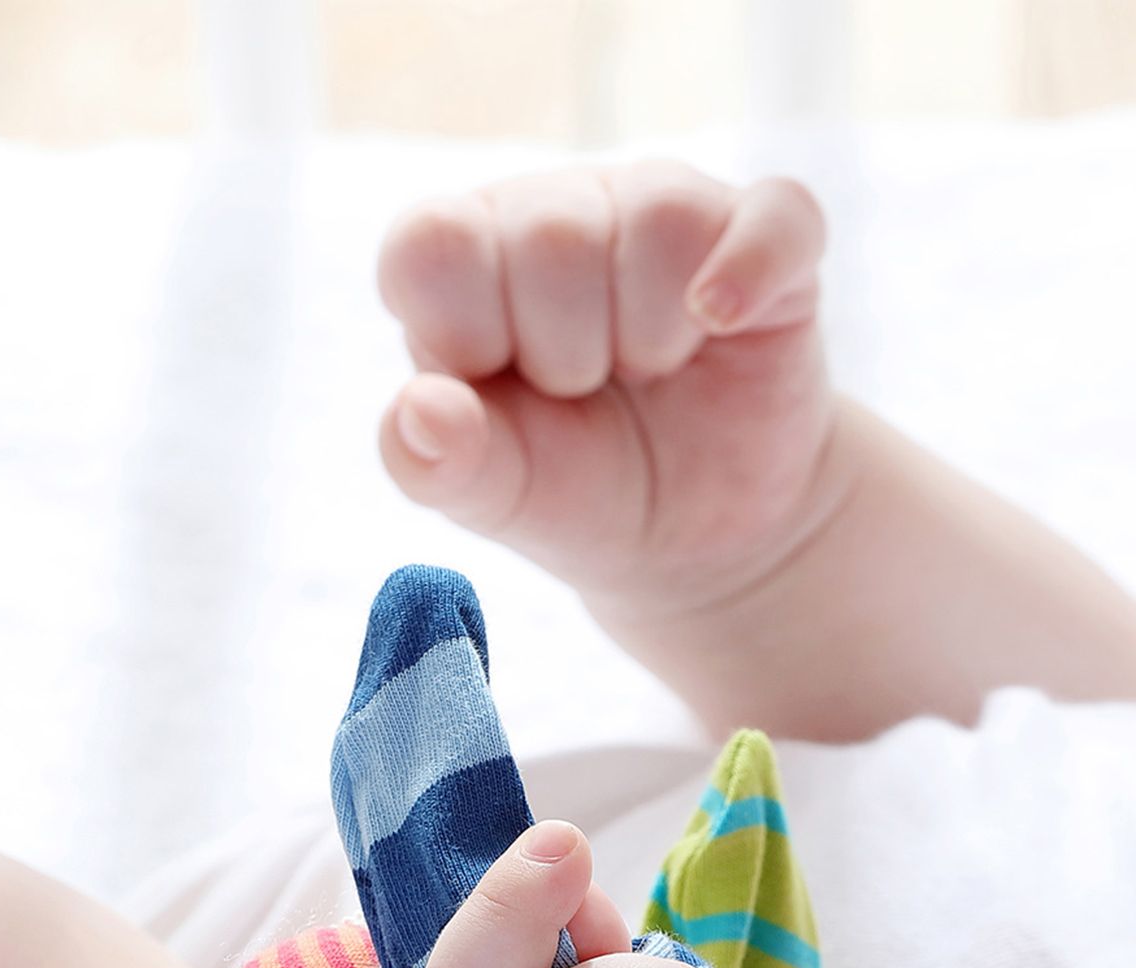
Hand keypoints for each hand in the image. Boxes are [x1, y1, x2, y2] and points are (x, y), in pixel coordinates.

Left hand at [376, 162, 836, 623]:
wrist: (695, 537)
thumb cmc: (576, 491)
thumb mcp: (495, 495)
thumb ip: (434, 462)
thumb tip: (417, 409)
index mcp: (465, 260)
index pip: (432, 243)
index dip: (466, 334)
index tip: (497, 385)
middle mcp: (559, 209)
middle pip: (550, 233)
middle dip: (568, 355)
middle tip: (584, 390)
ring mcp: (664, 210)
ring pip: (656, 219)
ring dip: (650, 337)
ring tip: (647, 371)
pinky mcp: (767, 237)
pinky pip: (770, 218)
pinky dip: (748, 269)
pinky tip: (721, 322)